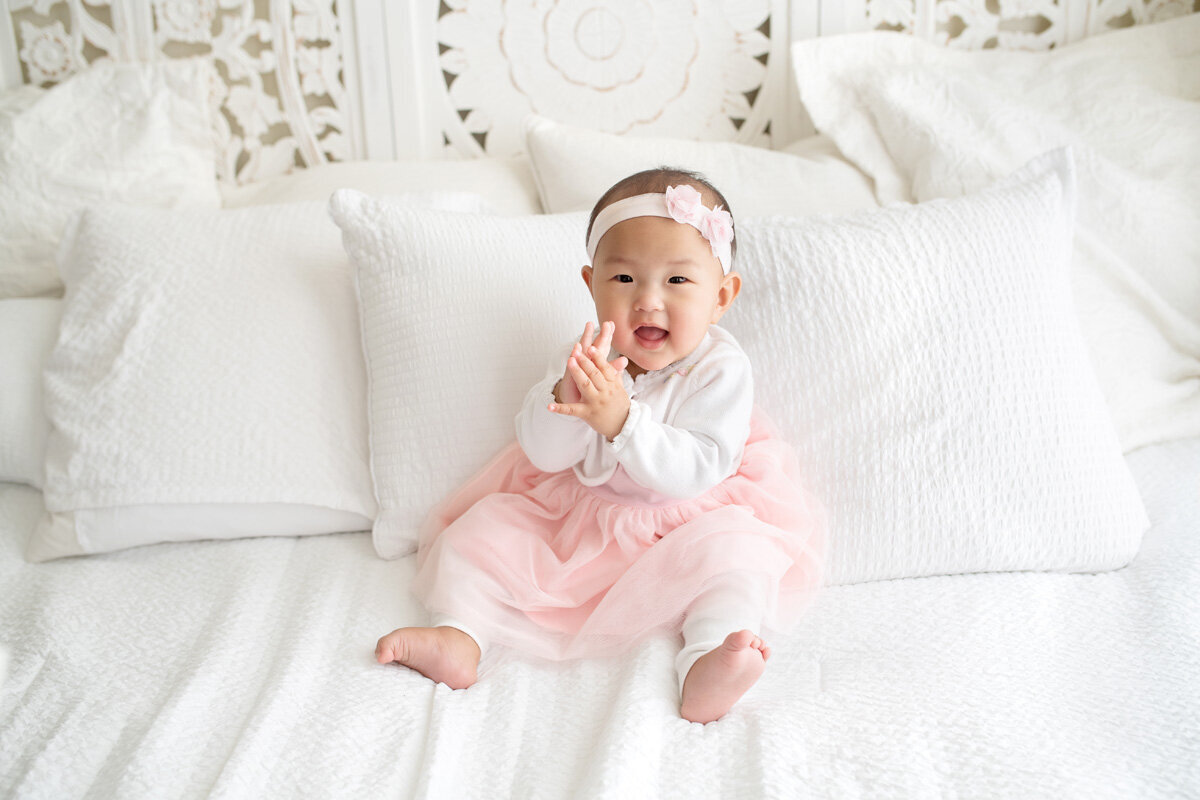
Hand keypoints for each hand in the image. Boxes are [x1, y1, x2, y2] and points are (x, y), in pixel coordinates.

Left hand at [549, 321, 629, 439]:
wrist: (623, 426)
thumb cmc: (620, 405)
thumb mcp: (620, 389)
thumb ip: (616, 374)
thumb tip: (621, 360)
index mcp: (612, 385)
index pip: (604, 368)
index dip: (598, 357)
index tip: (591, 348)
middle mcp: (604, 392)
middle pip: (594, 374)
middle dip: (584, 361)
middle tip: (576, 351)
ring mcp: (595, 402)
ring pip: (585, 385)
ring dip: (577, 372)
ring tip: (569, 361)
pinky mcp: (587, 413)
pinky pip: (572, 410)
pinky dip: (560, 408)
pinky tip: (550, 405)